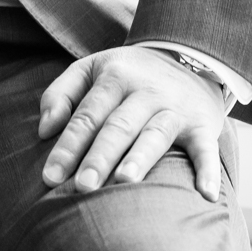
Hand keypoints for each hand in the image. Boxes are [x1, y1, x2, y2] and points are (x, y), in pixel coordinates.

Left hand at [38, 45, 225, 200]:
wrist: (186, 56)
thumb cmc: (126, 74)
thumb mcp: (90, 69)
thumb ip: (60, 94)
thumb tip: (43, 130)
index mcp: (113, 78)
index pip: (86, 115)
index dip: (67, 146)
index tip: (49, 176)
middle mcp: (144, 92)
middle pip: (118, 127)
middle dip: (99, 157)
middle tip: (82, 187)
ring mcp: (174, 109)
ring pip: (155, 135)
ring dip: (140, 158)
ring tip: (124, 181)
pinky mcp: (202, 125)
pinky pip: (206, 148)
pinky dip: (208, 170)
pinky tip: (205, 194)